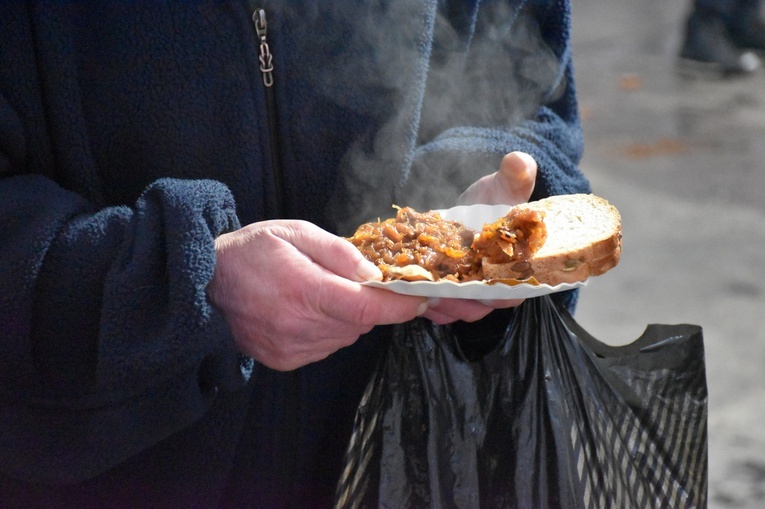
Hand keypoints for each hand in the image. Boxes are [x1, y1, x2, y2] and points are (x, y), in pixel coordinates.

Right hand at [207, 220, 427, 370]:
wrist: (203, 284)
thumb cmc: (250, 251)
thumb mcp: (295, 232)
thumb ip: (339, 253)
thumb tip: (375, 275)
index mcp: (305, 290)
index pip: (367, 307)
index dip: (401, 306)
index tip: (423, 300)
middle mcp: (300, 327)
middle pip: (361, 323)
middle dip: (368, 303)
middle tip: (352, 282)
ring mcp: (291, 349)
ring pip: (347, 336)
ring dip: (348, 317)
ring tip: (320, 292)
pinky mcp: (285, 361)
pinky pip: (326, 346)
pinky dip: (328, 329)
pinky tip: (306, 310)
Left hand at [422, 151, 537, 323]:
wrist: (470, 205)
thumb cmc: (495, 199)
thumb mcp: (505, 186)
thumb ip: (515, 177)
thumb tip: (520, 160)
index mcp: (516, 268)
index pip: (514, 290)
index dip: (502, 293)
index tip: (487, 288)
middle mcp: (492, 287)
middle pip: (480, 306)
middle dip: (462, 302)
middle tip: (444, 290)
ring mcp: (466, 293)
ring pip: (454, 309)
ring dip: (438, 304)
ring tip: (421, 290)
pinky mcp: (443, 291)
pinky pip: (433, 305)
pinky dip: (420, 300)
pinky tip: (407, 290)